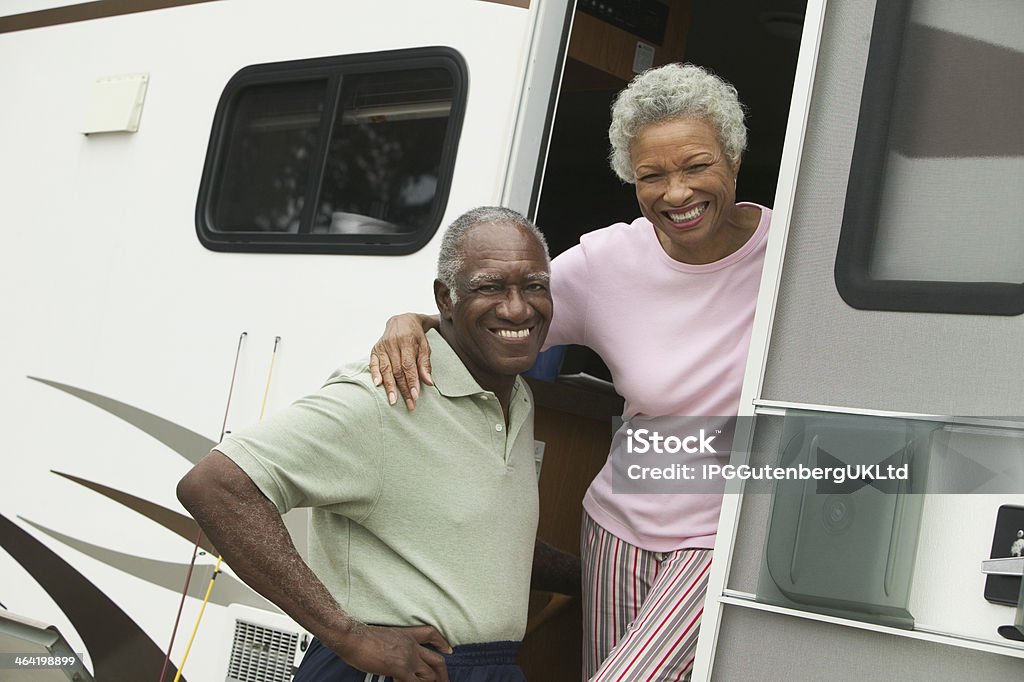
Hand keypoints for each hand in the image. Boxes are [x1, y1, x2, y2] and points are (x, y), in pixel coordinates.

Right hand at [334, 623, 451, 681]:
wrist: (353, 637)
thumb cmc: (360, 637)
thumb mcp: (383, 636)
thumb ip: (393, 646)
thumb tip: (391, 659)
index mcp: (406, 634)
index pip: (431, 634)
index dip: (442, 643)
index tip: (448, 649)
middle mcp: (411, 645)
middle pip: (437, 660)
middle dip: (443, 675)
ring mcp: (408, 657)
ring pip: (430, 675)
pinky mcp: (400, 669)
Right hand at [369, 313, 434, 410]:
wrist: (402, 320)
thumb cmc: (416, 336)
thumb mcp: (425, 346)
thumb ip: (425, 364)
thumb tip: (428, 383)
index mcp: (406, 341)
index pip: (408, 366)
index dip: (412, 382)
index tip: (415, 396)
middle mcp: (392, 343)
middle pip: (397, 370)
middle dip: (403, 389)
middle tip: (409, 404)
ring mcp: (382, 346)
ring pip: (386, 369)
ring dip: (389, 387)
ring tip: (393, 401)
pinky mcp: (375, 349)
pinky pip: (373, 363)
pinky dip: (375, 374)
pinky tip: (377, 385)